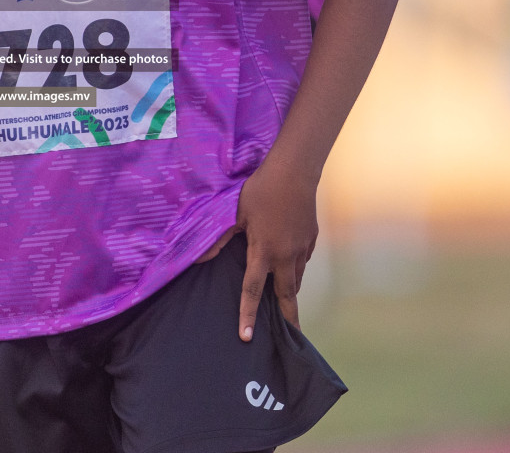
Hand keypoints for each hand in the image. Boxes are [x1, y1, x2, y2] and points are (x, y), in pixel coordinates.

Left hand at [235, 156, 318, 340]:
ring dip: (291, 292)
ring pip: (297, 278)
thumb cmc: (261, 191)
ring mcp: (301, 248)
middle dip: (288, 317)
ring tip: (287, 305)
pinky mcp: (311, 238)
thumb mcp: (235, 214)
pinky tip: (290, 266)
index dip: (247, 315)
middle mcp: (285, 255)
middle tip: (291, 336)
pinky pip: (303, 261)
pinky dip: (296, 269)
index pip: (252, 290)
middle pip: (287, 295)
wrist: (295, 172)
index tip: (246, 337)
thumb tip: (198, 258)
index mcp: (263, 252)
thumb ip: (219, 238)